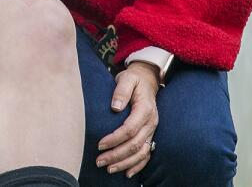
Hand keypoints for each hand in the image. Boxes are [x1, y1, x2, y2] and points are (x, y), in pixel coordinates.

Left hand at [96, 62, 159, 178]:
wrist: (147, 80)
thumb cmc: (134, 79)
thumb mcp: (127, 78)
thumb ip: (121, 90)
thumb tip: (115, 107)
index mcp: (145, 110)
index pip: (130, 129)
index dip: (114, 139)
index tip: (99, 144)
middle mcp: (151, 123)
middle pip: (135, 144)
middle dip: (117, 155)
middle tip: (99, 161)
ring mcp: (152, 130)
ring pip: (141, 152)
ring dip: (125, 163)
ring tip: (109, 169)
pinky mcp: (150, 134)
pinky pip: (147, 153)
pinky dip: (138, 165)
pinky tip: (127, 172)